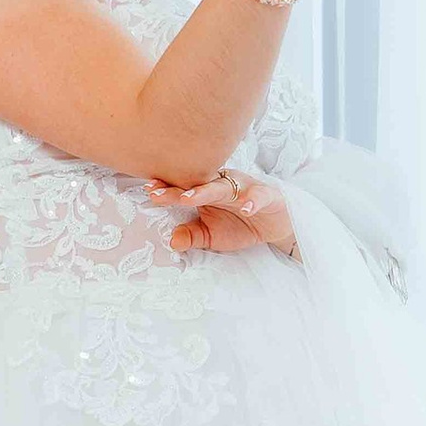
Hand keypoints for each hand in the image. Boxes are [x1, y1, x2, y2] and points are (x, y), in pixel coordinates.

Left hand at [148, 171, 297, 258]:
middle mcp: (222, 184)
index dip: (167, 189)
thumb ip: (192, 236)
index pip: (184, 188)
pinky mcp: (266, 195)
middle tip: (159, 193)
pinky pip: (258, 196)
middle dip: (178, 188)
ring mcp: (244, 188)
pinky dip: (251, 201)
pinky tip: (245, 208)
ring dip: (206, 191)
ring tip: (190, 199)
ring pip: (223, 187)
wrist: (276, 224)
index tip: (149, 191)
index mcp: (206, 191)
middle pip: (197, 184)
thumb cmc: (240, 223)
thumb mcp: (212, 235)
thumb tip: (172, 241)